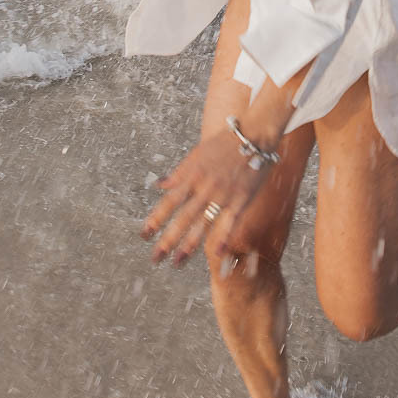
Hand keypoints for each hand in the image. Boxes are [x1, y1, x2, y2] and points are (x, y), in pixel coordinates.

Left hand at [141, 130, 271, 264]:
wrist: (253, 135)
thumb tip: (158, 185)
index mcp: (191, 176)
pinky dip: (223, 237)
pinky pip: (230, 221)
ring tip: (177, 262)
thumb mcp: (196, 154)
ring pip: (203, 223)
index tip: (144, 235)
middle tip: (155, 258)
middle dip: (167, 239)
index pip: (168, 201)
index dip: (155, 219)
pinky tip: (215, 253)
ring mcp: (223, 194)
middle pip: (182, 217)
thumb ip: (178, 173)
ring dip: (189, 244)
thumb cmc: (223, 144)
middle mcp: (204, 187)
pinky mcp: (241, 198)